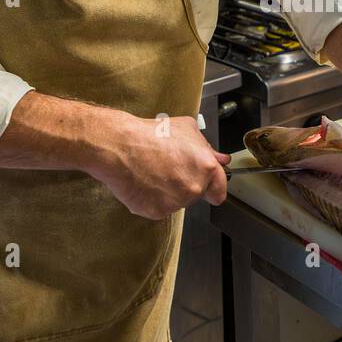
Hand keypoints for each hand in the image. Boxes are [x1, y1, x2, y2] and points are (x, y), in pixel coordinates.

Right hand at [87, 112, 230, 219]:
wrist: (120, 147)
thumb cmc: (151, 135)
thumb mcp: (186, 129)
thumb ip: (207, 148)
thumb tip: (221, 159)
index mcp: (206, 168)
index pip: (219, 190)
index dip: (213, 187)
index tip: (208, 187)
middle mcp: (194, 188)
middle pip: (196, 195)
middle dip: (186, 184)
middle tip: (169, 168)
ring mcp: (175, 202)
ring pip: (177, 201)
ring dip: (169, 192)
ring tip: (153, 172)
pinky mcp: (156, 211)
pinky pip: (159, 208)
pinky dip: (153, 199)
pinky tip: (144, 182)